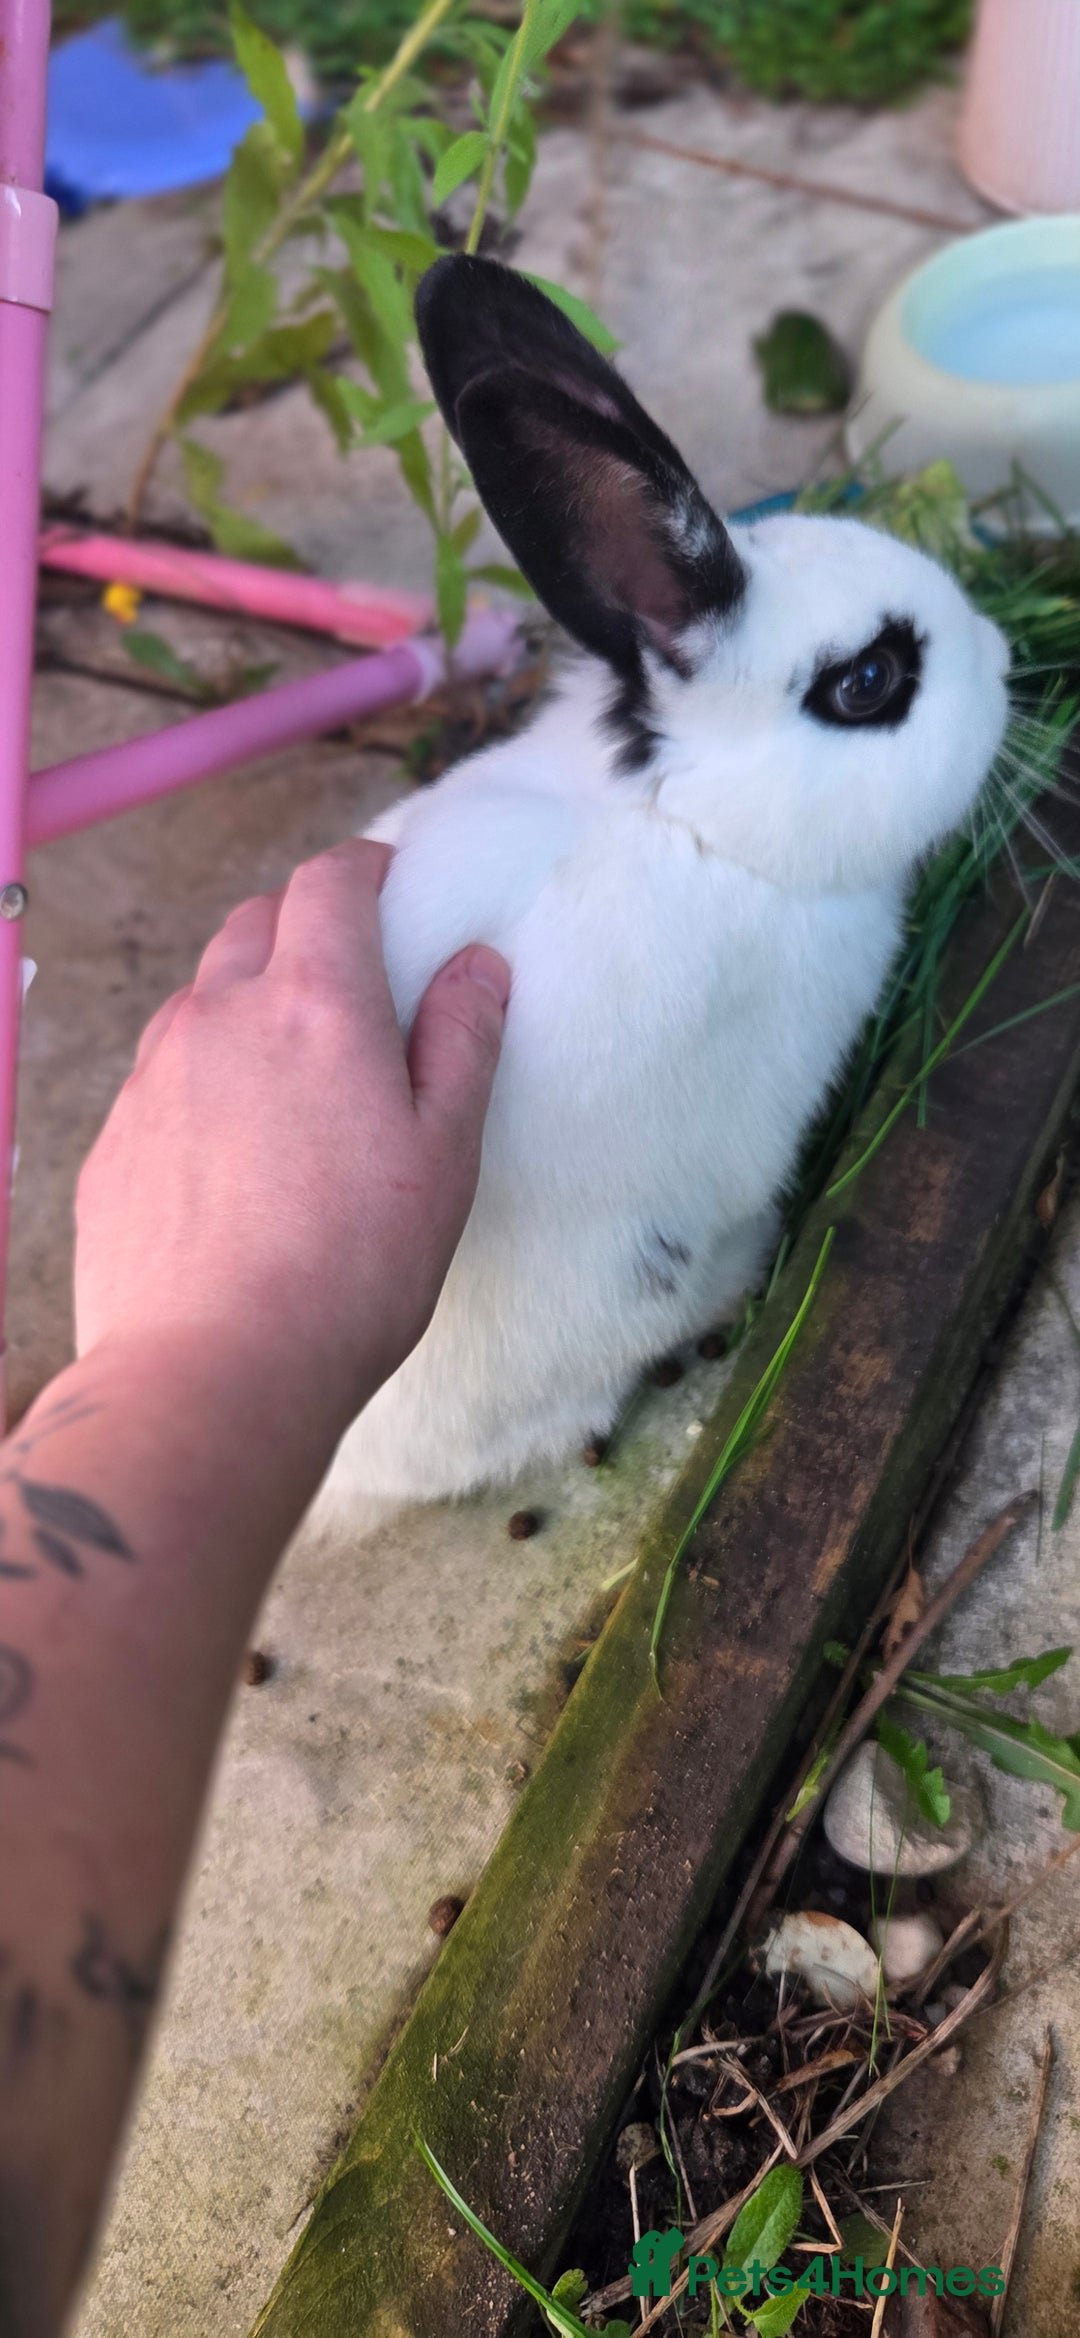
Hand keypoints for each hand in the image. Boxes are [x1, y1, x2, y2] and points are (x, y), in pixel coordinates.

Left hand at [74, 840, 509, 1444]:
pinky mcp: (113, 1141)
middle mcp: (220, 1016)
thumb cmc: (349, 1270)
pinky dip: (202, 1078)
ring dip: (246, 1000)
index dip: (364, 870)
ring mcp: (154, 1076)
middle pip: (254, 922)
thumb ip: (462, 1043)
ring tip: (292, 1073)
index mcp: (315, 1004)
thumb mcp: (444, 1155)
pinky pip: (161, 1076)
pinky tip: (235, 1152)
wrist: (211, 1374)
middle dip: (303, 925)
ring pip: (200, 997)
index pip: (329, 884)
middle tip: (348, 975)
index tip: (388, 883)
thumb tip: (475, 966)